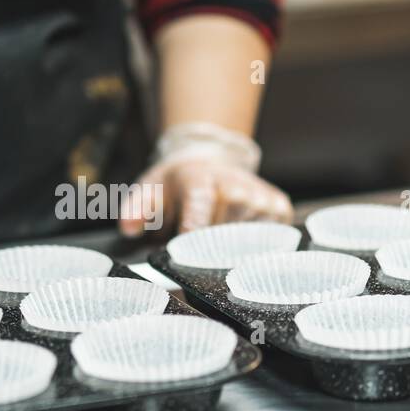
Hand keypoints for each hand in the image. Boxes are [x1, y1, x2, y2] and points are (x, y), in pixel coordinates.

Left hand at [119, 157, 292, 236]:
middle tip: (199, 250)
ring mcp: (261, 198)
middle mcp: (235, 187)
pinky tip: (242, 238)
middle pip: (224, 237)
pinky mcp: (280, 208)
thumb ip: (136, 208)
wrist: (210, 160)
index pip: (199, 211)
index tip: (187, 250)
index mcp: (200, 181)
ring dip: (232, 250)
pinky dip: (256, 246)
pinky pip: (271, 240)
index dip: (193, 234)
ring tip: (219, 237)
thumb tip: (129, 228)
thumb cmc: (177, 184)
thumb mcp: (149, 189)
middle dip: (210, 250)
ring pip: (249, 243)